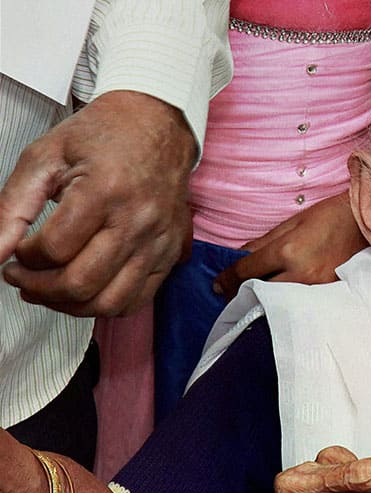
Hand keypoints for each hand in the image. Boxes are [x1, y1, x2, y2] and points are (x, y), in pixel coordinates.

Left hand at [0, 90, 196, 316]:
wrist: (158, 125)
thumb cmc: (103, 135)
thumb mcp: (44, 157)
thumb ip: (11, 206)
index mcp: (104, 191)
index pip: (54, 249)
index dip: (23, 258)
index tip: (17, 251)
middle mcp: (137, 221)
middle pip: (81, 283)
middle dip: (39, 288)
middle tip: (22, 277)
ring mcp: (158, 241)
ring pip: (109, 302)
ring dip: (69, 305)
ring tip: (49, 289)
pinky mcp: (170, 253)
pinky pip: (137, 300)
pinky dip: (105, 306)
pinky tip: (85, 289)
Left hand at [212, 192, 366, 299]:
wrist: (365, 223)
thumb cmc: (329, 216)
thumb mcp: (293, 222)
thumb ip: (264, 241)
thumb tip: (241, 255)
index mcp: (287, 250)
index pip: (247, 270)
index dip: (228, 279)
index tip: (218, 286)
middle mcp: (300, 272)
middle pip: (259, 291)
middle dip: (241, 293)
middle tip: (231, 295)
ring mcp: (316, 286)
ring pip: (278, 301)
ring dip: (263, 300)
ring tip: (253, 300)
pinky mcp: (328, 293)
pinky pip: (299, 302)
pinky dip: (286, 302)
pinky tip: (280, 301)